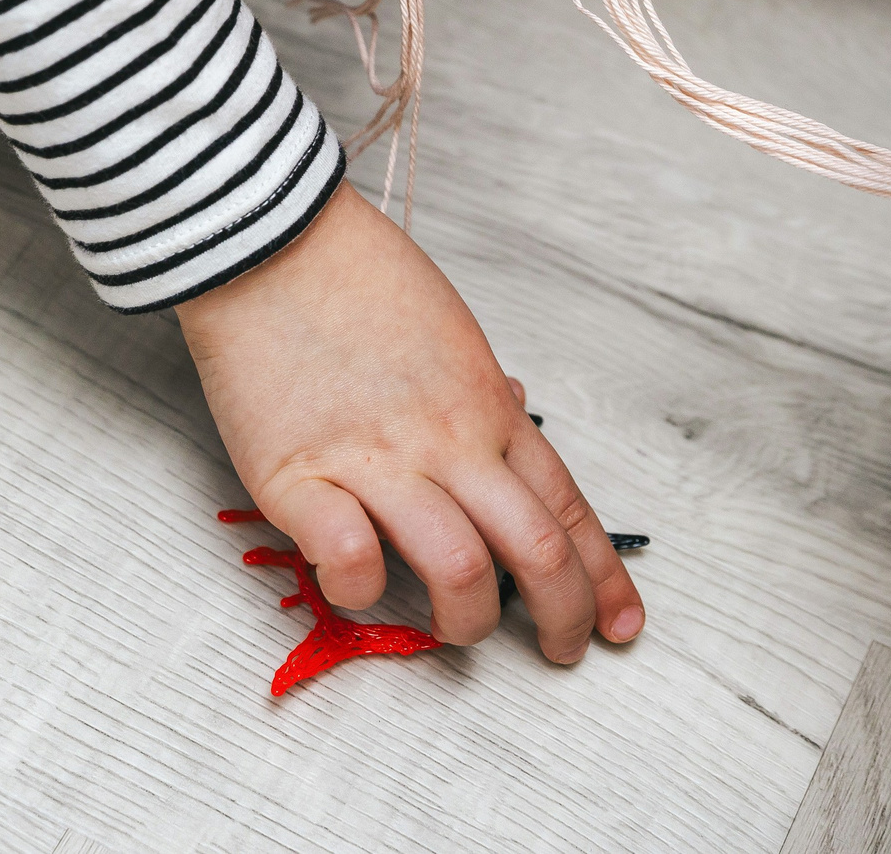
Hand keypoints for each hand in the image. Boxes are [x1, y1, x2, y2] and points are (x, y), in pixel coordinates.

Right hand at [175, 184, 643, 662]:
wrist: (270, 239)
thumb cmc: (357, 277)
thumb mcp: (451, 331)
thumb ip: (480, 392)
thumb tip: (509, 417)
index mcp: (488, 408)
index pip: (567, 509)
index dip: (602, 576)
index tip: (620, 622)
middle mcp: (448, 442)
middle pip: (535, 551)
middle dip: (564, 619)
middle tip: (563, 652)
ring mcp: (375, 461)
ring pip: (460, 570)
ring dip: (467, 623)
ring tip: (456, 631)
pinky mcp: (298, 477)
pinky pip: (351, 561)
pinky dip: (362, 589)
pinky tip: (357, 581)